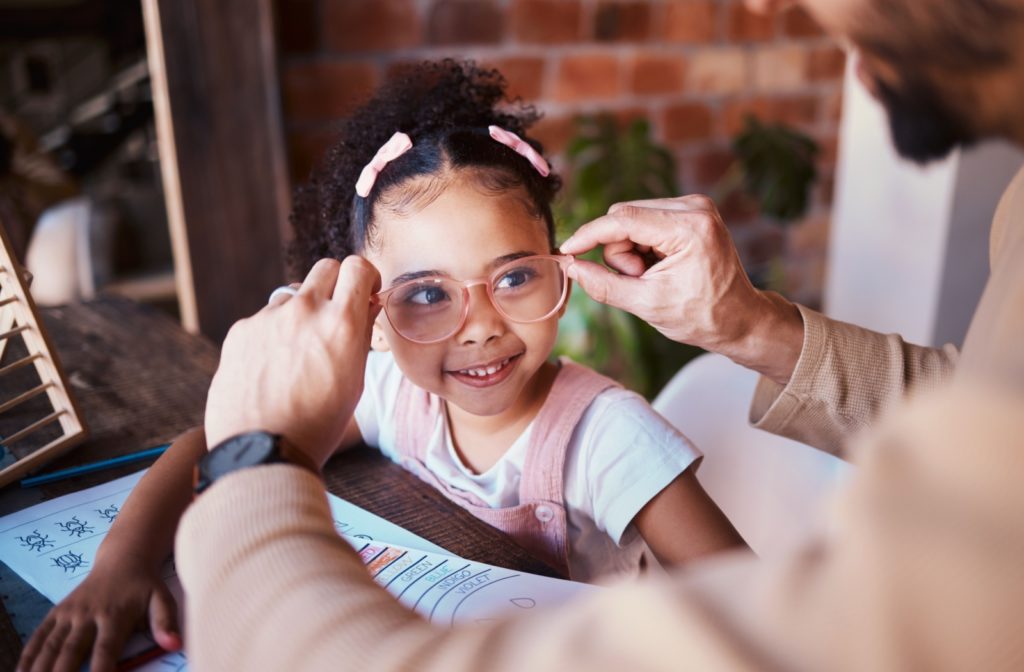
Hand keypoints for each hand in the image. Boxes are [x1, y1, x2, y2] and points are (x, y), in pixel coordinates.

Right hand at [17, 560, 179, 671]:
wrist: (123, 559)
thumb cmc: (145, 586)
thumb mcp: (162, 599)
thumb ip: (166, 622)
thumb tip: (174, 644)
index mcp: (115, 615)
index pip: (105, 649)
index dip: (101, 670)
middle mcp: (88, 615)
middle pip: (70, 652)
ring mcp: (69, 614)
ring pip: (50, 646)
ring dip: (40, 668)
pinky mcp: (57, 612)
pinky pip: (39, 636)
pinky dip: (29, 655)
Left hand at [204, 256, 380, 467]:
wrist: (263, 451)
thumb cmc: (318, 424)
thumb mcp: (355, 382)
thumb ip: (360, 335)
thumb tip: (365, 306)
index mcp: (342, 324)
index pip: (357, 266)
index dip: (364, 277)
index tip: (363, 293)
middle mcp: (304, 311)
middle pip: (325, 268)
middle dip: (335, 285)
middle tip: (334, 314)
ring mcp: (268, 318)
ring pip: (292, 296)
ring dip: (300, 313)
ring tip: (297, 355)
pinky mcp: (241, 331)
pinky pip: (263, 320)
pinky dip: (272, 335)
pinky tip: (271, 368)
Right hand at [560, 195, 802, 384]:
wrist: (739, 319)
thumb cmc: (700, 316)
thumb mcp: (647, 305)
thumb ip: (605, 286)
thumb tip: (571, 268)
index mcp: (690, 227)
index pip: (623, 218)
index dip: (589, 234)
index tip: (566, 250)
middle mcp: (695, 207)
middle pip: (625, 217)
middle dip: (620, 252)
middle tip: (639, 281)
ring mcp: (695, 206)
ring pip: (632, 219)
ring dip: (631, 251)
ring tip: (652, 277)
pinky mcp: (691, 211)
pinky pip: (646, 221)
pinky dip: (643, 246)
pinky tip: (659, 267)